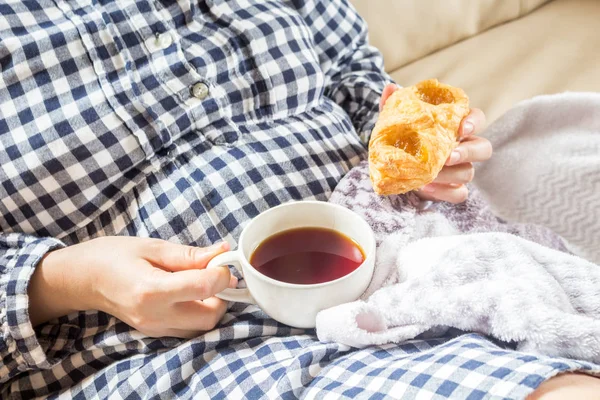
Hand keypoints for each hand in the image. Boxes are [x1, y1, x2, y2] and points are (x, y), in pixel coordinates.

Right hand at [28, 237, 235, 337]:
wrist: (82, 279)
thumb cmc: (114, 256)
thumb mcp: (152, 246)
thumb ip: (189, 254)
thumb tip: (222, 253)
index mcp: (152, 290)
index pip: (204, 287)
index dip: (222, 273)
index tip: (223, 260)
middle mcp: (155, 316)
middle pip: (211, 316)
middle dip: (223, 296)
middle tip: (215, 275)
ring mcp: (155, 328)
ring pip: (202, 328)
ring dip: (213, 306)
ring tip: (202, 284)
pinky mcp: (155, 333)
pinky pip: (189, 330)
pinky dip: (198, 313)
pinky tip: (191, 295)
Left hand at [379, 83, 492, 202]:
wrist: (393, 169)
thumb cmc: (402, 140)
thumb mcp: (394, 122)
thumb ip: (393, 105)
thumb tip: (391, 88)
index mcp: (455, 126)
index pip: (477, 118)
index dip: (474, 121)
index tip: (462, 127)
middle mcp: (464, 147)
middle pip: (483, 148)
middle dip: (468, 152)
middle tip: (448, 156)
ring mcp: (460, 170)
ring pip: (469, 172)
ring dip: (449, 175)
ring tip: (428, 176)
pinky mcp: (451, 189)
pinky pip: (459, 193)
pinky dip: (445, 192)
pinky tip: (427, 188)